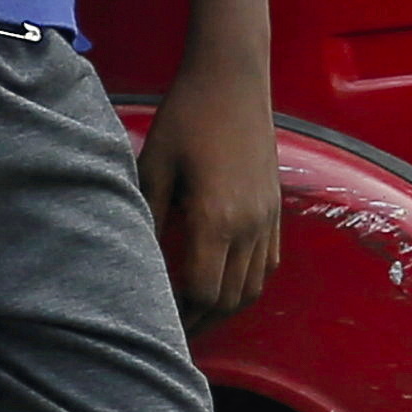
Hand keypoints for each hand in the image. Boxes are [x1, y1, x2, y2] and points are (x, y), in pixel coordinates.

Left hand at [145, 53, 284, 323]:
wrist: (233, 78)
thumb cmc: (187, 116)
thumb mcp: (154, 164)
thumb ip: (148, 214)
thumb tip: (135, 259)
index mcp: (217, 219)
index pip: (203, 291)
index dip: (179, 313)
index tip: (154, 320)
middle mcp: (250, 226)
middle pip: (230, 299)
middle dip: (200, 321)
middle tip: (170, 333)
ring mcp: (268, 219)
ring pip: (253, 287)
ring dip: (225, 309)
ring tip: (194, 317)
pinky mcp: (276, 209)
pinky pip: (268, 265)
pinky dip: (247, 286)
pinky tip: (223, 287)